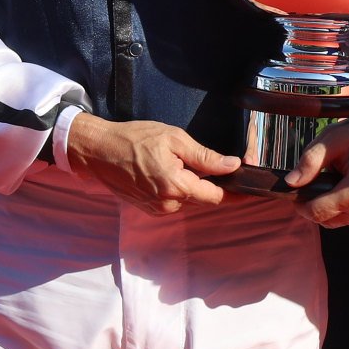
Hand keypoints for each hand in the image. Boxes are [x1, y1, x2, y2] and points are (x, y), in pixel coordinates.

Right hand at [64, 116, 239, 215]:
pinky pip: (173, 201)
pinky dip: (180, 189)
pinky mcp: (148, 208)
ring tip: (191, 164)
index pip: (216, 196)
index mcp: (176, 187)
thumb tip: (232, 166)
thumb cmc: (134, 139)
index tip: (250, 188)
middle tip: (225, 167)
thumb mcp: (174, 139)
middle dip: (216, 185)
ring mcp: (156, 209)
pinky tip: (173, 171)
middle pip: (204, 199)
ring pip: (188, 200)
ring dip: (196, 186)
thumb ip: (205, 156)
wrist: (97, 151)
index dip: (235, 192)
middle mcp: (167, 204)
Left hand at [283, 108, 348, 226]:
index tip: (297, 195)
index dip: (301, 204)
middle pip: (330, 220)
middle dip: (321, 205)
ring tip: (347, 181)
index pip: (316, 213)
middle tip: (323, 182)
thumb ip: (311, 160)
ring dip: (339, 208)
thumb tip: (291, 182)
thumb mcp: (338, 138)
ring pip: (346, 221)